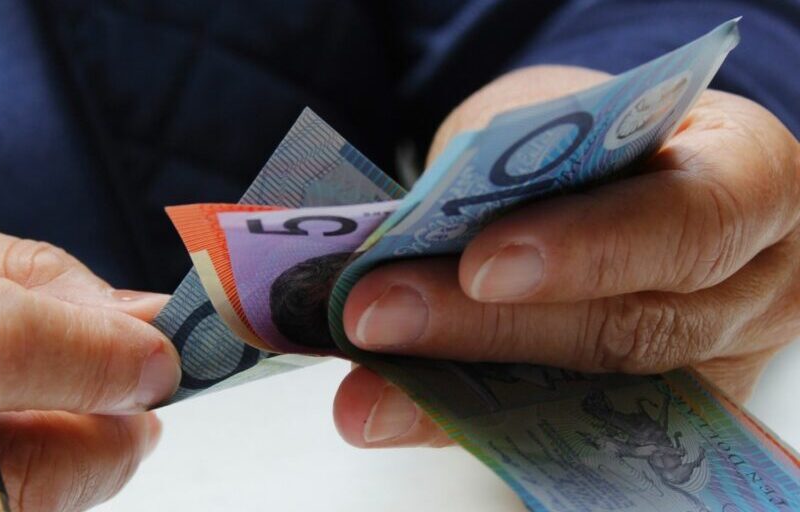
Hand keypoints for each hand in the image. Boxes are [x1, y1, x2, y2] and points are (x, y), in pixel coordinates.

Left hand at [333, 66, 799, 447]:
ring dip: (456, 388)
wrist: (623, 168)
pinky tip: (388, 410)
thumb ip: (508, 168)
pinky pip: (553, 428)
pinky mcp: (648, 415)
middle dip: (489, 327)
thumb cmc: (600, 133)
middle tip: (374, 316)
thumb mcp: (559, 112)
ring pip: (584, 394)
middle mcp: (751, 289)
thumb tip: (400, 237)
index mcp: (751, 180)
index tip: (482, 264)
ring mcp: (709, 365)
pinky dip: (461, 417)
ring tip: (364, 384)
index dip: (591, 248)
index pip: (695, 222)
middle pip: (631, 327)